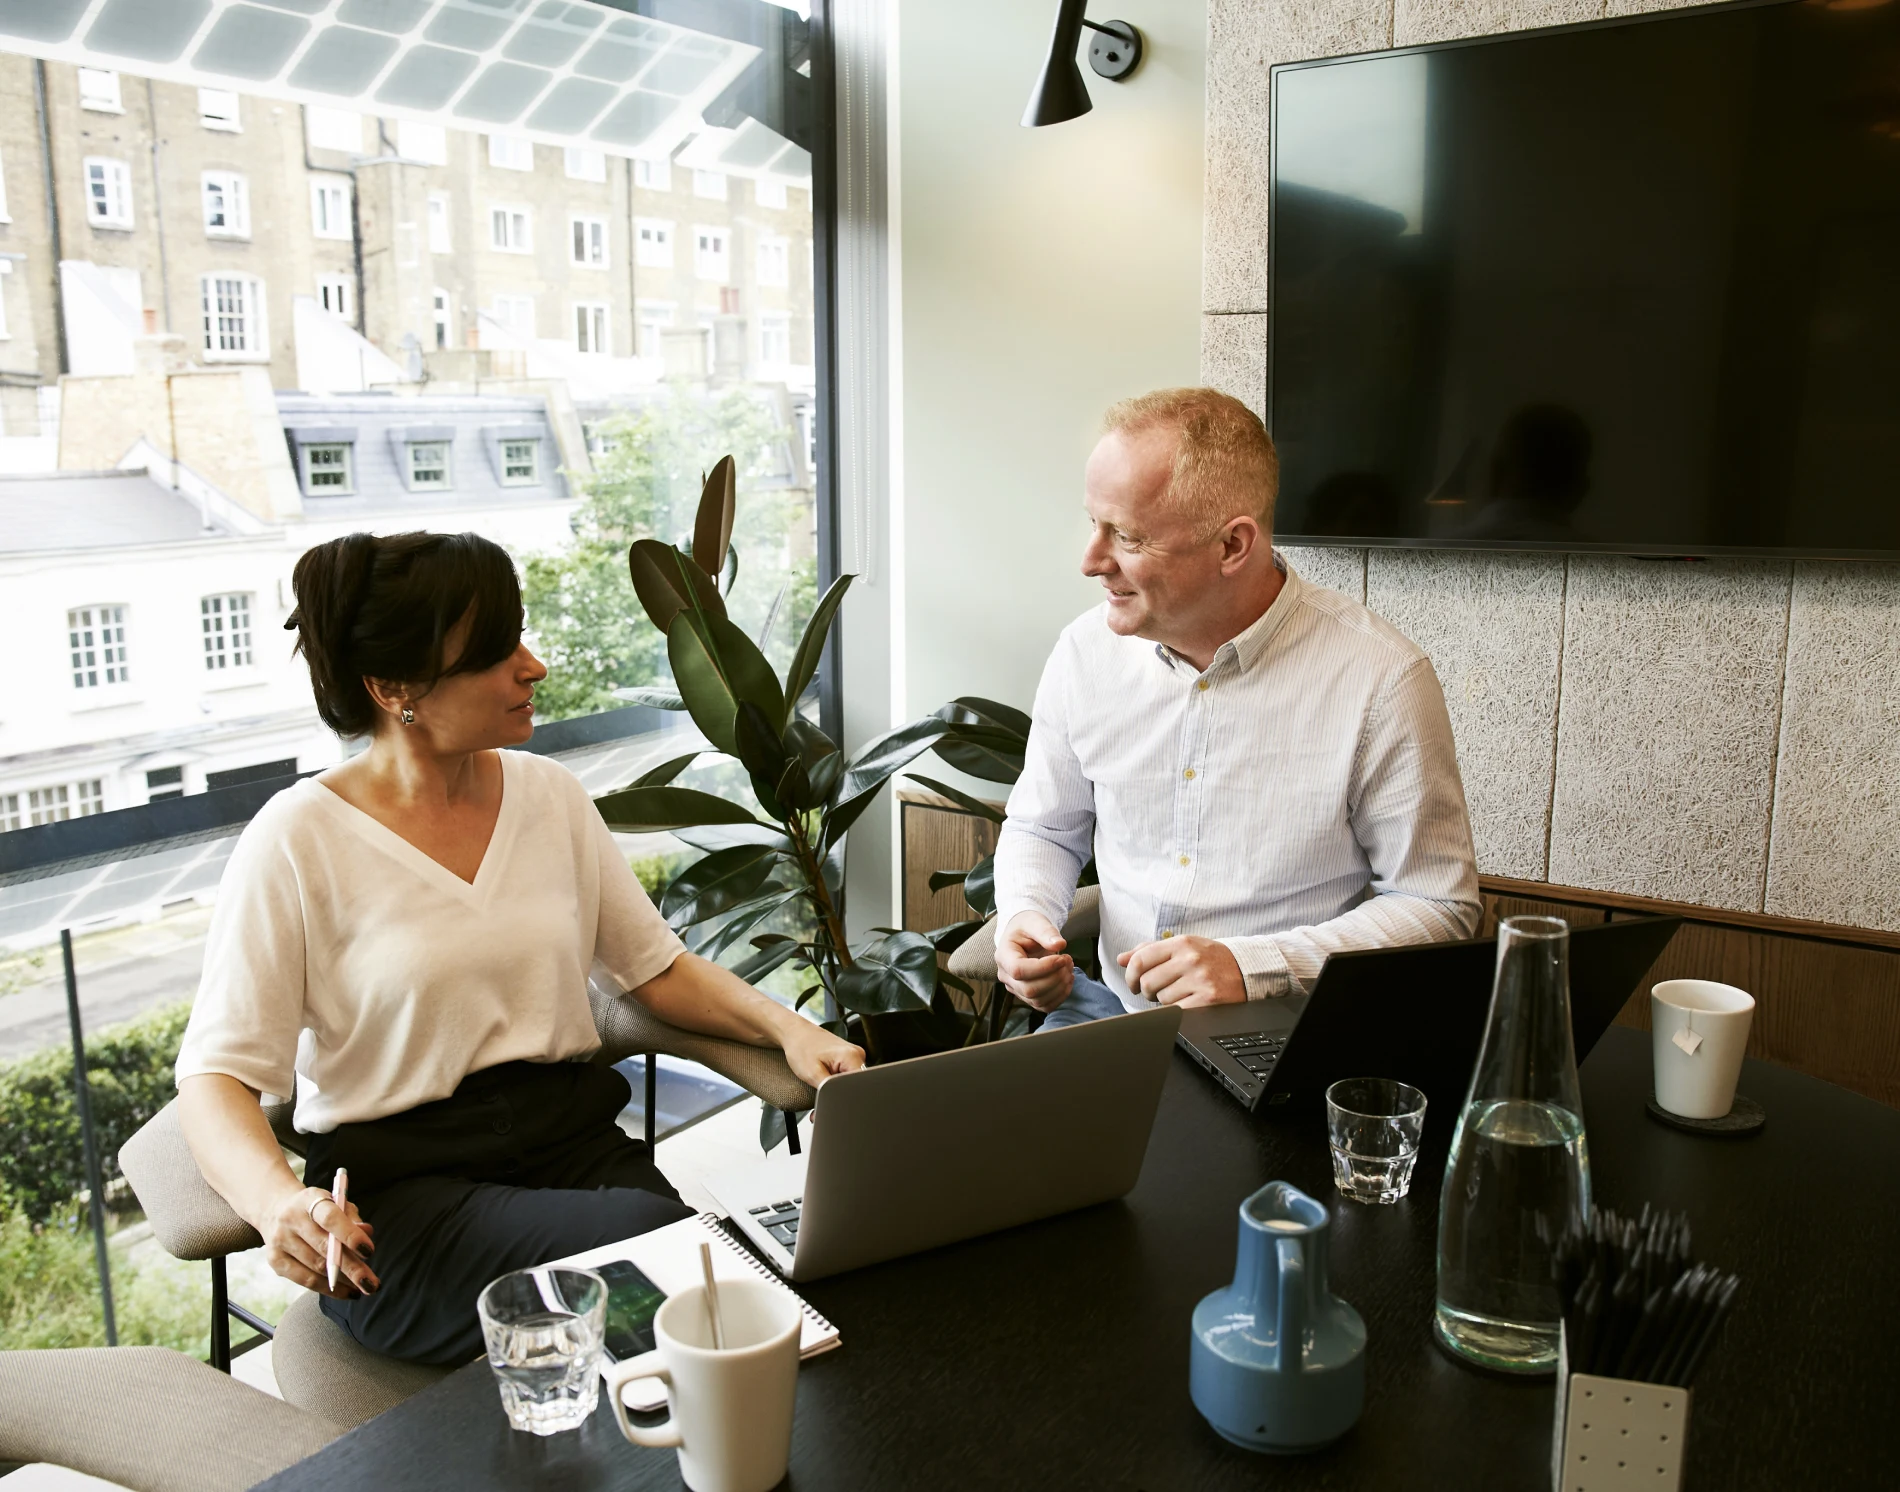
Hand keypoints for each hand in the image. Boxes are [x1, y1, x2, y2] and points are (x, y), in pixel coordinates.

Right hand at [257, 1185, 376, 1300]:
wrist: (276, 1211)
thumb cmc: (317, 1210)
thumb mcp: (335, 1204)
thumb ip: (352, 1217)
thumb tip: (367, 1233)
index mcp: (309, 1200)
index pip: (330, 1218)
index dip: (350, 1235)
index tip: (369, 1251)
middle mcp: (291, 1220)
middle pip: (324, 1248)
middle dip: (352, 1268)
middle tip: (372, 1284)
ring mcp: (280, 1241)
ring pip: (316, 1267)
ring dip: (343, 1281)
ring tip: (364, 1287)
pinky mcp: (275, 1261)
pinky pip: (305, 1280)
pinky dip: (328, 1289)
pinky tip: (346, 1292)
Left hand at [780, 1017, 864, 1088]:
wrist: (795, 1033)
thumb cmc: (800, 1048)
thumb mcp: (812, 1074)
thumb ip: (829, 1090)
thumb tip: (841, 1101)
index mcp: (852, 1056)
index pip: (860, 1085)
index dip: (846, 1096)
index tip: (830, 1095)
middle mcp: (857, 1054)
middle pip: (857, 1084)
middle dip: (841, 1092)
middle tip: (822, 1085)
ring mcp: (854, 1055)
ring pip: (851, 1081)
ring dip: (838, 1085)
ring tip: (822, 1077)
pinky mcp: (849, 1057)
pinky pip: (847, 1074)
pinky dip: (836, 1079)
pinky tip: (825, 1074)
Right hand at [996, 911, 1075, 1011]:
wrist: (1025, 934)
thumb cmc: (1027, 926)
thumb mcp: (1035, 922)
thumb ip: (1046, 931)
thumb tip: (1059, 945)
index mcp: (1003, 955)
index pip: (1019, 970)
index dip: (1044, 967)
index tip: (1061, 957)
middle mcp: (1006, 975)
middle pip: (1029, 989)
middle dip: (1055, 978)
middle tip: (1068, 960)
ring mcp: (1015, 988)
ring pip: (1038, 1000)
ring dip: (1060, 987)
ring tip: (1069, 968)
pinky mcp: (1027, 996)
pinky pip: (1044, 1006)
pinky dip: (1060, 996)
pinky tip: (1067, 980)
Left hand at [1119, 936, 1246, 1008]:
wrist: (1246, 969)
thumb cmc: (1209, 958)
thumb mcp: (1182, 946)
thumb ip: (1150, 950)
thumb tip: (1122, 958)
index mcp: (1181, 943)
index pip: (1141, 959)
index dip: (1130, 975)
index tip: (1132, 983)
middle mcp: (1190, 959)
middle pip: (1148, 982)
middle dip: (1147, 991)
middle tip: (1156, 991)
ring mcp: (1200, 980)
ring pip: (1162, 999)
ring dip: (1165, 1001)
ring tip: (1178, 993)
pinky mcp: (1208, 999)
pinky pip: (1178, 1011)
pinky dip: (1178, 1010)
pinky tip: (1186, 1002)